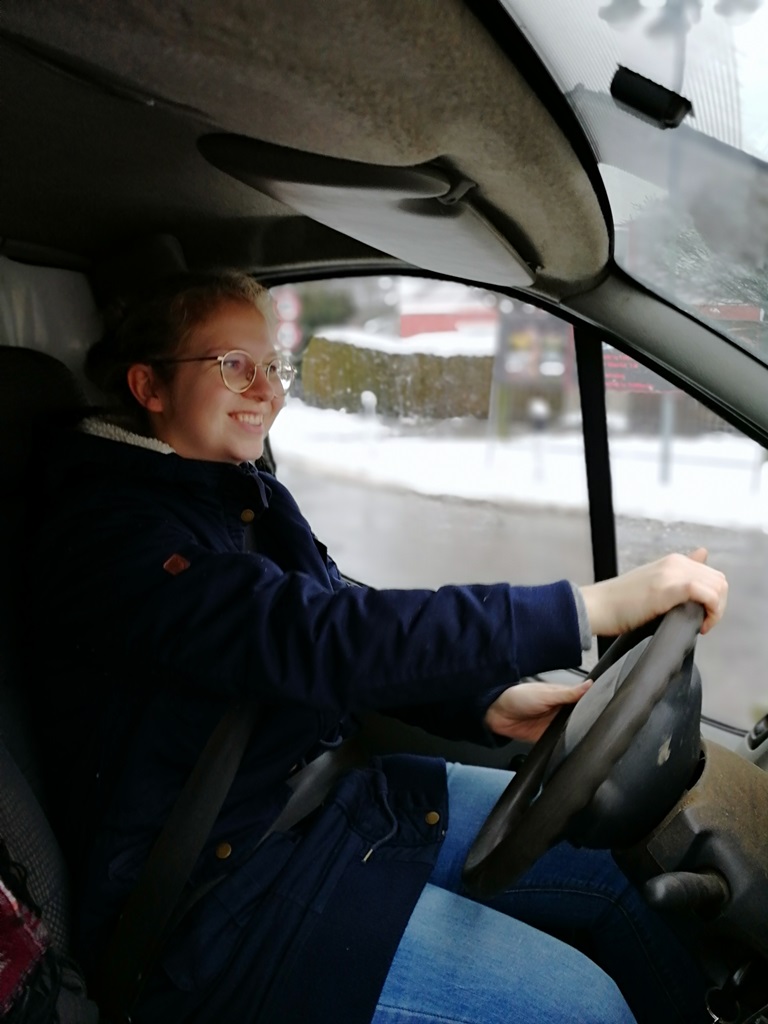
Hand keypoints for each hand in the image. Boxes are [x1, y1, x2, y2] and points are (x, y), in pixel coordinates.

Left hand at [485, 679, 591, 741]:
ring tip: (586, 737)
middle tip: (597, 727)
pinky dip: (565, 745)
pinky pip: (561, 744)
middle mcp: (561, 712)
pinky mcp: (548, 739)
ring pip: (573, 733)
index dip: (594, 706)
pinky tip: (571, 745)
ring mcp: (555, 726)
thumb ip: (568, 693)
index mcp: (563, 697)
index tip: (605, 711)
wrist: (497, 714)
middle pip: (581, 719)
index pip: (584, 702)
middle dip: (588, 723)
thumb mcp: (546, 694)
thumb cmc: (518, 697)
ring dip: (577, 734)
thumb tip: (590, 685)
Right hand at [579, 547, 726, 637]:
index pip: (712, 575)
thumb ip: (677, 578)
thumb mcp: (653, 585)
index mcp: (673, 561)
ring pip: (718, 587)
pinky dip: (711, 612)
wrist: (597, 607)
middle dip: (718, 605)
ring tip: (700, 625)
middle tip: (701, 623)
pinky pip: (708, 594)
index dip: (712, 599)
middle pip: (719, 580)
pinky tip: (699, 625)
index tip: (700, 617)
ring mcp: (673, 573)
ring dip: (716, 610)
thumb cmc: (620, 604)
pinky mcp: (670, 587)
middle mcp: (676, 563)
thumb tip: (701, 559)